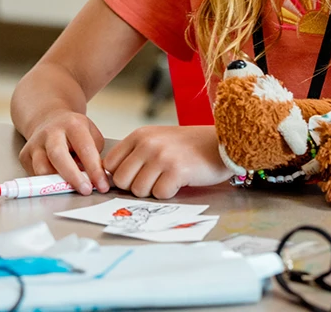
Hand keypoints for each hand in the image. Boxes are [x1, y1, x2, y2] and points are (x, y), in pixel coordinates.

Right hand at [18, 109, 108, 194]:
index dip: (94, 169)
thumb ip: (94, 155)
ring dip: (58, 183)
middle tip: (85, 190)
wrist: (47, 120)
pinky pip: (35, 175)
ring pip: (42, 169)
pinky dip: (47, 183)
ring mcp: (35, 143)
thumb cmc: (73, 131)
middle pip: (58, 156)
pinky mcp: (25, 155)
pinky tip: (57, 180)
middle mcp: (51, 132)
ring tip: (70, 187)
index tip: (102, 185)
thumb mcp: (90, 134)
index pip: (84, 148)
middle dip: (73, 176)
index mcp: (72, 124)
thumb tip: (95, 179)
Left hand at [103, 126, 232, 198]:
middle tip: (153, 181)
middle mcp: (147, 144)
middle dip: (134, 187)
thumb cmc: (188, 146)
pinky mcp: (176, 171)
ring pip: (138, 190)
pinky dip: (168, 194)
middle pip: (120, 180)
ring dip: (152, 191)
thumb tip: (112, 180)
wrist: (221, 142)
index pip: (109, 164)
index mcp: (139, 135)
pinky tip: (179, 183)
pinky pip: (159, 194)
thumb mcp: (156, 139)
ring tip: (167, 180)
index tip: (134, 178)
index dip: (119, 176)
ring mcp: (161, 157)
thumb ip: (135, 154)